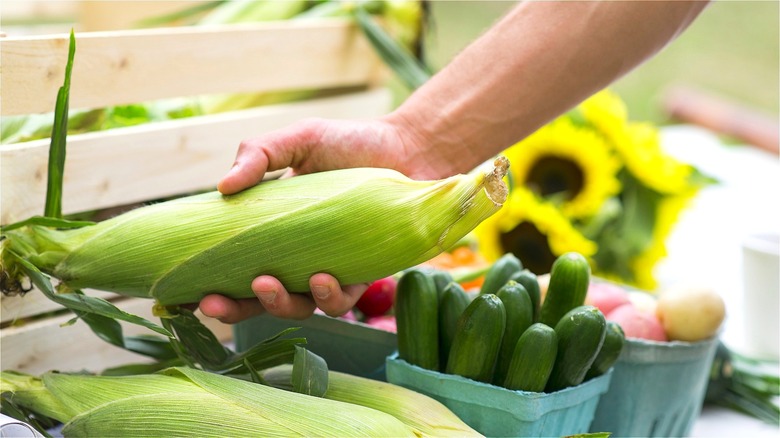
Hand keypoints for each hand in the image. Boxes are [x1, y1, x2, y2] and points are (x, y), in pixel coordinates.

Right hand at [201, 116, 430, 322]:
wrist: (407, 148)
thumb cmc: (349, 143)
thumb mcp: (298, 140)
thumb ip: (258, 155)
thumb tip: (221, 187)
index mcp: (272, 229)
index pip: (232, 263)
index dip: (207, 282)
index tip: (180, 292)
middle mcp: (296, 256)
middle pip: (257, 298)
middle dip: (233, 307)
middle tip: (214, 302)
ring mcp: (328, 268)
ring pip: (298, 306)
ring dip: (278, 303)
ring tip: (268, 283)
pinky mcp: (362, 275)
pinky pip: (341, 300)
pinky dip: (328, 296)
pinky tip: (321, 279)